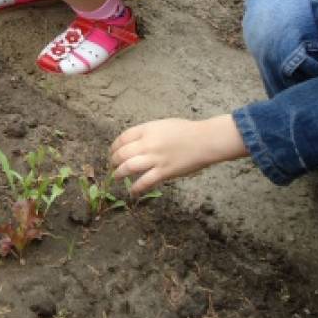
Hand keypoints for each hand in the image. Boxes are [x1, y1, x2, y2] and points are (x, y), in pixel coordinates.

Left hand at [110, 115, 246, 194]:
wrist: (205, 140)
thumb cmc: (187, 131)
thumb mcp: (163, 125)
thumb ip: (148, 133)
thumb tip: (136, 143)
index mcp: (147, 129)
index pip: (123, 138)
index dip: (114, 146)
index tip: (112, 152)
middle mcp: (148, 143)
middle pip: (122, 153)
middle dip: (114, 161)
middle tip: (112, 166)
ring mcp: (155, 158)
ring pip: (128, 167)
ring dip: (119, 174)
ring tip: (116, 177)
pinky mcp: (164, 172)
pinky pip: (144, 182)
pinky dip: (136, 188)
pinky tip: (132, 192)